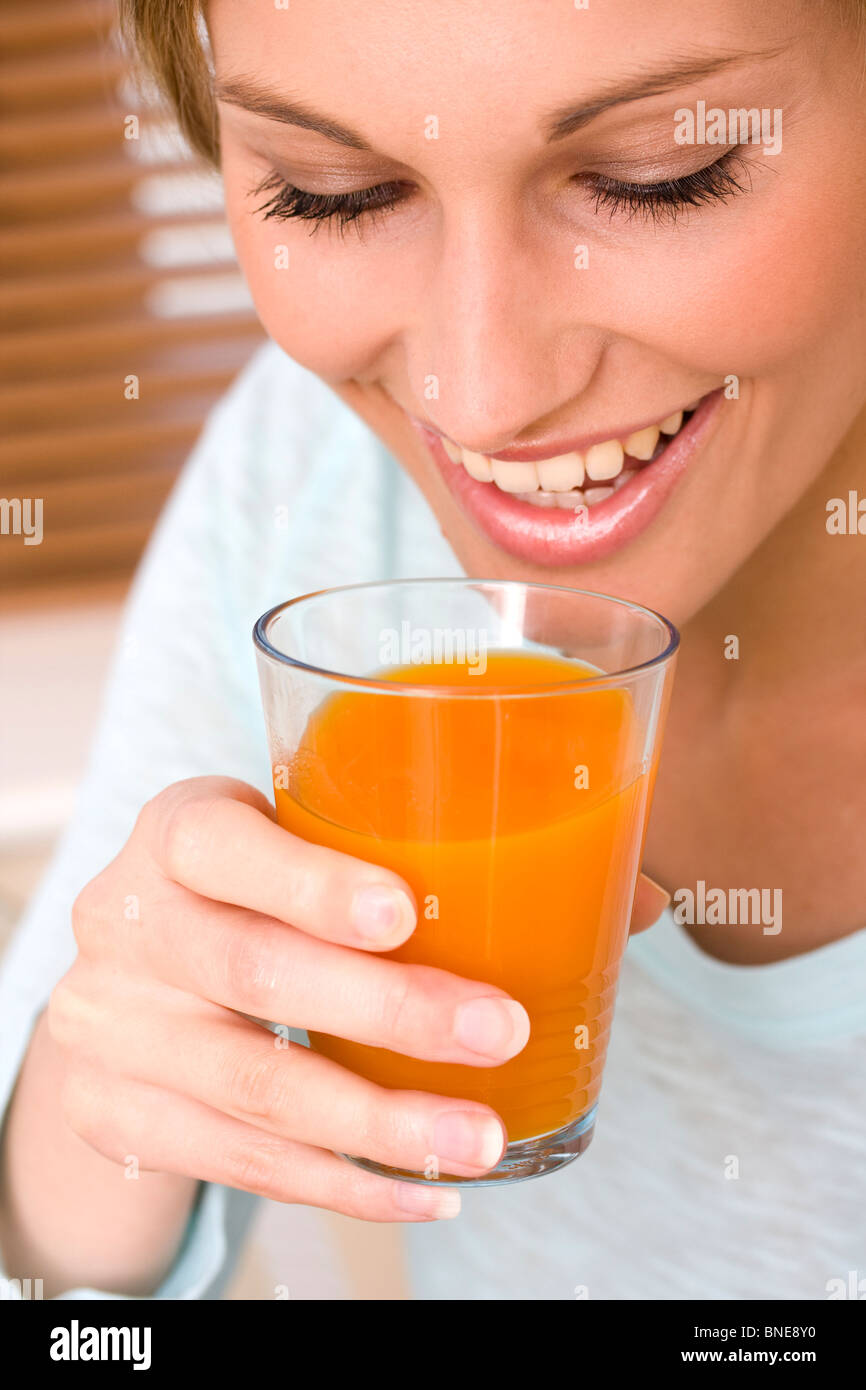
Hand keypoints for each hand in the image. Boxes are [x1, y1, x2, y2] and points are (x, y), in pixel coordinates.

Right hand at [49, 777, 668, 1224]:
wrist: (126, 987)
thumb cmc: (255, 894)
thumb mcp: (304, 845)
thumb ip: (438, 855)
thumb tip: (628, 897)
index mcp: (181, 832)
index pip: (223, 845)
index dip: (306, 881)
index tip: (399, 914)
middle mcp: (133, 924)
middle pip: (252, 973)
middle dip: (385, 1011)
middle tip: (496, 1032)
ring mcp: (117, 1028)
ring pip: (253, 1089)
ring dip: (378, 1124)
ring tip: (479, 1141)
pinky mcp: (126, 1116)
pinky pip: (242, 1163)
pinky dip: (343, 1184)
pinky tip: (422, 1192)